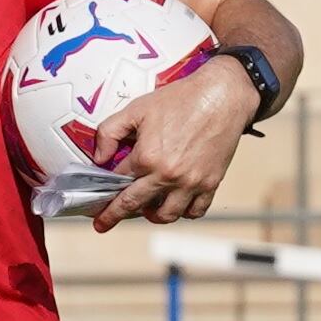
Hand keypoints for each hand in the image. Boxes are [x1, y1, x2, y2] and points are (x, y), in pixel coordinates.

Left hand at [89, 56, 262, 228]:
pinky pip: (195, 211)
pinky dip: (184, 212)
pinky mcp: (210, 183)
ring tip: (146, 209)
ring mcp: (191, 182)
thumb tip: (99, 157)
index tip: (97, 202)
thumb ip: (109, 132)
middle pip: (134, 205)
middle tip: (103, 224)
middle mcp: (168, 175)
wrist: (223, 96)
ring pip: (166, 215)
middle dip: (114, 216)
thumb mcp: (136, 109)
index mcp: (147, 157)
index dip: (104, 191)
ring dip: (152, 215)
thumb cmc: (181, 99)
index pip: (117, 182)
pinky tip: (176, 204)